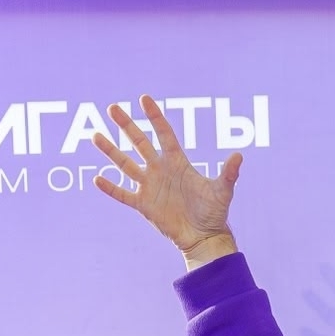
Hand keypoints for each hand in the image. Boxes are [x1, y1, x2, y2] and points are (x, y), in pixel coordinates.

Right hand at [92, 94, 241, 259]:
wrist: (204, 237)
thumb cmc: (214, 212)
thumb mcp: (222, 191)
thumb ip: (228, 173)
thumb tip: (239, 156)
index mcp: (177, 162)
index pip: (163, 133)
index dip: (155, 116)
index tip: (144, 98)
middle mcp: (160, 170)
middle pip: (139, 142)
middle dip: (126, 125)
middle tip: (112, 108)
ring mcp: (150, 186)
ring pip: (126, 164)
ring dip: (111, 151)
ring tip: (95, 135)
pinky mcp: (144, 205)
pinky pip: (123, 194)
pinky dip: (111, 188)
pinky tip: (97, 178)